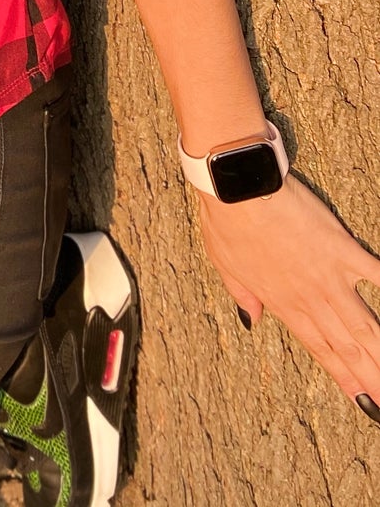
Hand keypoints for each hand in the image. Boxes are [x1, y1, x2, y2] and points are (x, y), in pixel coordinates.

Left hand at [197, 172, 379, 419]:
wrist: (239, 191)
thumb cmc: (227, 223)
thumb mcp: (226, 265)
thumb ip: (244, 296)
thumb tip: (252, 320)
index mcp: (283, 304)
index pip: (320, 349)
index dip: (343, 376)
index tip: (362, 401)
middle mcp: (311, 299)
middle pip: (348, 346)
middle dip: (371, 377)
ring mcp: (330, 276)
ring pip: (365, 324)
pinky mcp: (342, 249)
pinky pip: (375, 274)